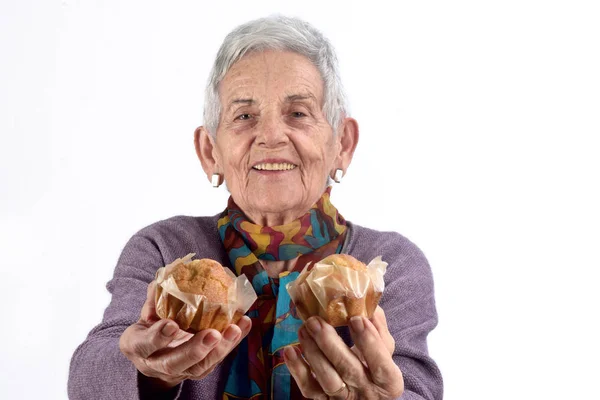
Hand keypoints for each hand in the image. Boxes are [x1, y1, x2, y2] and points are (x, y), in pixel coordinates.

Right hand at [119, 281, 251, 388]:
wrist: (155, 354)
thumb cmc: (150, 325)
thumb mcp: (146, 311)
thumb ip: (155, 295)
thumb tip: (169, 273)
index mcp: (139, 347)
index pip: (145, 345)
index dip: (158, 336)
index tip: (171, 324)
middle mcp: (158, 364)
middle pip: (175, 363)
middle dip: (195, 350)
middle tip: (213, 335)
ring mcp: (180, 370)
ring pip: (200, 367)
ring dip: (220, 349)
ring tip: (234, 330)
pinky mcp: (199, 369)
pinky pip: (217, 359)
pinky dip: (232, 343)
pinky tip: (244, 325)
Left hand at [284, 306, 402, 399]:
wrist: (366, 394)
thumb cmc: (376, 366)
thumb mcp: (384, 350)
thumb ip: (378, 327)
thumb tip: (367, 302)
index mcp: (389, 382)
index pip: (381, 365)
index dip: (369, 342)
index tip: (355, 319)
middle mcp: (367, 393)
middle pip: (349, 370)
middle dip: (330, 343)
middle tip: (315, 320)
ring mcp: (344, 399)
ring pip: (328, 380)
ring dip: (313, 353)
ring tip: (304, 329)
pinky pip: (309, 389)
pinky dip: (297, 370)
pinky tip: (290, 350)